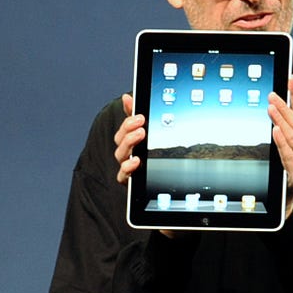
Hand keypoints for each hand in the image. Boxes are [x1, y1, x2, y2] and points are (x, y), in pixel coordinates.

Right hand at [113, 94, 179, 238]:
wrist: (171, 195)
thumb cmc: (161, 165)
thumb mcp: (157, 138)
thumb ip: (142, 119)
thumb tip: (127, 96)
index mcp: (134, 144)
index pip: (125, 129)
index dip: (128, 118)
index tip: (136, 110)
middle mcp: (128, 156)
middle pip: (121, 140)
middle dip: (128, 129)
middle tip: (141, 123)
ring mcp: (129, 170)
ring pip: (120, 155)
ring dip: (128, 143)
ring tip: (140, 135)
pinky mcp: (131, 184)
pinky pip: (123, 176)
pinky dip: (127, 168)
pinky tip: (136, 161)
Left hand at [268, 74, 292, 217]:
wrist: (280, 206)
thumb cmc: (278, 177)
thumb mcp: (279, 152)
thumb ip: (278, 132)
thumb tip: (269, 107)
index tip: (292, 78)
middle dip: (285, 107)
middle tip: (272, 95)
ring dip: (282, 121)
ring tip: (271, 108)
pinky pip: (289, 157)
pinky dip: (282, 143)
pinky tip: (275, 131)